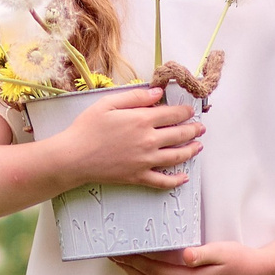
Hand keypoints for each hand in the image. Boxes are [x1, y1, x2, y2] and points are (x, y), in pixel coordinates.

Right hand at [50, 85, 201, 190]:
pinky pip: (163, 181)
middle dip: (193, 129)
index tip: (190, 110)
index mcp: (142, 120)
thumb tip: (157, 92)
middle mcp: (149, 141)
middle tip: (200, 127)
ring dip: (191, 150)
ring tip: (199, 146)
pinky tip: (184, 177)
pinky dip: (176, 180)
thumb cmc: (87, 128)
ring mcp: (146, 161)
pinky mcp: (139, 176)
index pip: (172, 114)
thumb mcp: (108, 103)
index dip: (185, 111)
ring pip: (177, 156)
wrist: (74, 157)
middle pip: (179, 134)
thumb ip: (135, 96)